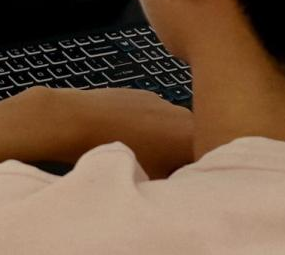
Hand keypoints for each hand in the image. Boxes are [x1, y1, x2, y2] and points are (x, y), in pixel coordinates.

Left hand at [31, 86, 194, 178]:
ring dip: (163, 141)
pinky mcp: (142, 94)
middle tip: (160, 173)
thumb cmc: (114, 154)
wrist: (77, 120)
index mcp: (191, 135)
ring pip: (171, 128)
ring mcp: (161, 101)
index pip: (208, 157)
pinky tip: (124, 138)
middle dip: (180, 157)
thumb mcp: (152, 180)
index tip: (180, 184)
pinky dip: (145, 128)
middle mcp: (182, 113)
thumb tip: (181, 189)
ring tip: (139, 156)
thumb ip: (175, 184)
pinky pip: (152, 116)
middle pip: (192, 141)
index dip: (195, 174)